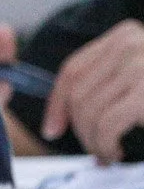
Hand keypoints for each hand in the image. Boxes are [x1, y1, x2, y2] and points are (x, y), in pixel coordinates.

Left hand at [45, 20, 143, 162]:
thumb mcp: (139, 75)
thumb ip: (111, 81)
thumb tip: (64, 113)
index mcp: (126, 35)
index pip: (74, 68)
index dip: (57, 102)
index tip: (53, 128)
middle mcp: (131, 44)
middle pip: (78, 92)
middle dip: (79, 128)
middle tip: (93, 149)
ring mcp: (141, 65)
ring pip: (89, 110)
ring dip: (92, 141)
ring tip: (107, 153)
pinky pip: (107, 124)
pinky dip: (104, 144)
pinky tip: (115, 152)